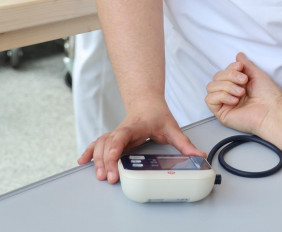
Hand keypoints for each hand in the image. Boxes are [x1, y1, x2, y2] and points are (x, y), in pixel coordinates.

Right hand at [77, 97, 203, 183]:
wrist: (147, 102)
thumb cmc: (158, 115)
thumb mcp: (173, 128)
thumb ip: (185, 143)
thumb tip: (199, 156)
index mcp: (135, 126)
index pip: (122, 136)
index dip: (116, 147)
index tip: (113, 158)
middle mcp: (122, 130)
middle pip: (109, 144)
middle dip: (107, 161)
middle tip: (110, 178)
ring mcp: (116, 134)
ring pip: (101, 145)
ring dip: (98, 160)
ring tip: (100, 175)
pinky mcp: (112, 138)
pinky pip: (98, 144)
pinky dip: (90, 152)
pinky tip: (83, 161)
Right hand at [205, 52, 281, 135]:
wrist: (272, 111)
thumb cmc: (269, 96)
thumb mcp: (257, 74)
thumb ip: (246, 64)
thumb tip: (239, 55)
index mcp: (238, 84)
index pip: (224, 71)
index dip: (230, 67)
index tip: (241, 68)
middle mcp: (230, 93)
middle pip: (216, 77)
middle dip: (229, 76)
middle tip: (243, 82)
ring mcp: (225, 103)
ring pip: (211, 86)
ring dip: (227, 86)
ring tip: (241, 93)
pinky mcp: (221, 113)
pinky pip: (210, 99)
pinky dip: (222, 96)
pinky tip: (235, 100)